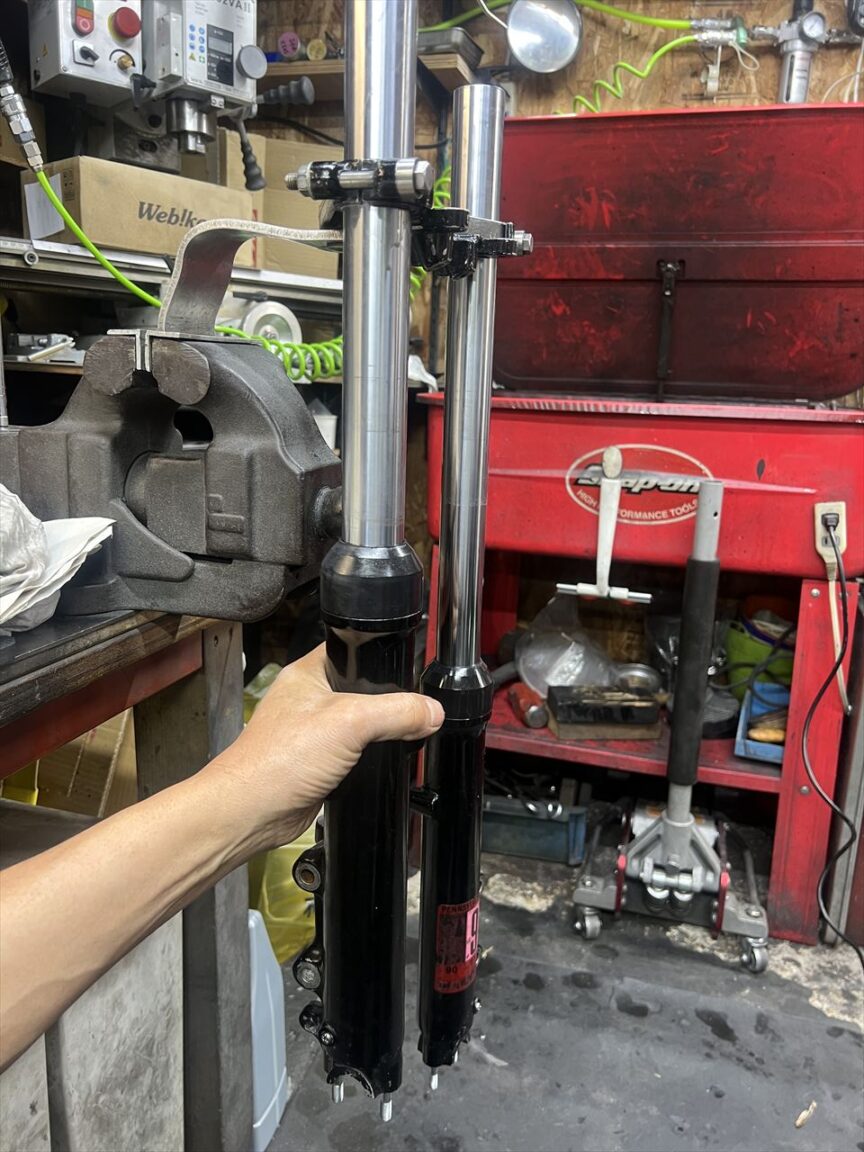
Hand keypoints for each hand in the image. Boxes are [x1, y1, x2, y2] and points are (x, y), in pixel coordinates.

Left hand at [209, 645, 443, 848]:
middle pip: (364, 690)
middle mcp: (309, 699)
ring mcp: (313, 733)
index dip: (380, 656)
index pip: (351, 649)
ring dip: (379, 735)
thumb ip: (397, 712)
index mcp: (308, 673)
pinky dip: (370, 760)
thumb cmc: (277, 760)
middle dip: (389, 702)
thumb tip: (432, 711)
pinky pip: (355, 754)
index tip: (408, 669)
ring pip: (361, 725)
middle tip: (409, 710)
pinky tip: (378, 764)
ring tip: (396, 738)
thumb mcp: (350, 723)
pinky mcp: (320, 763)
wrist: (253, 812)